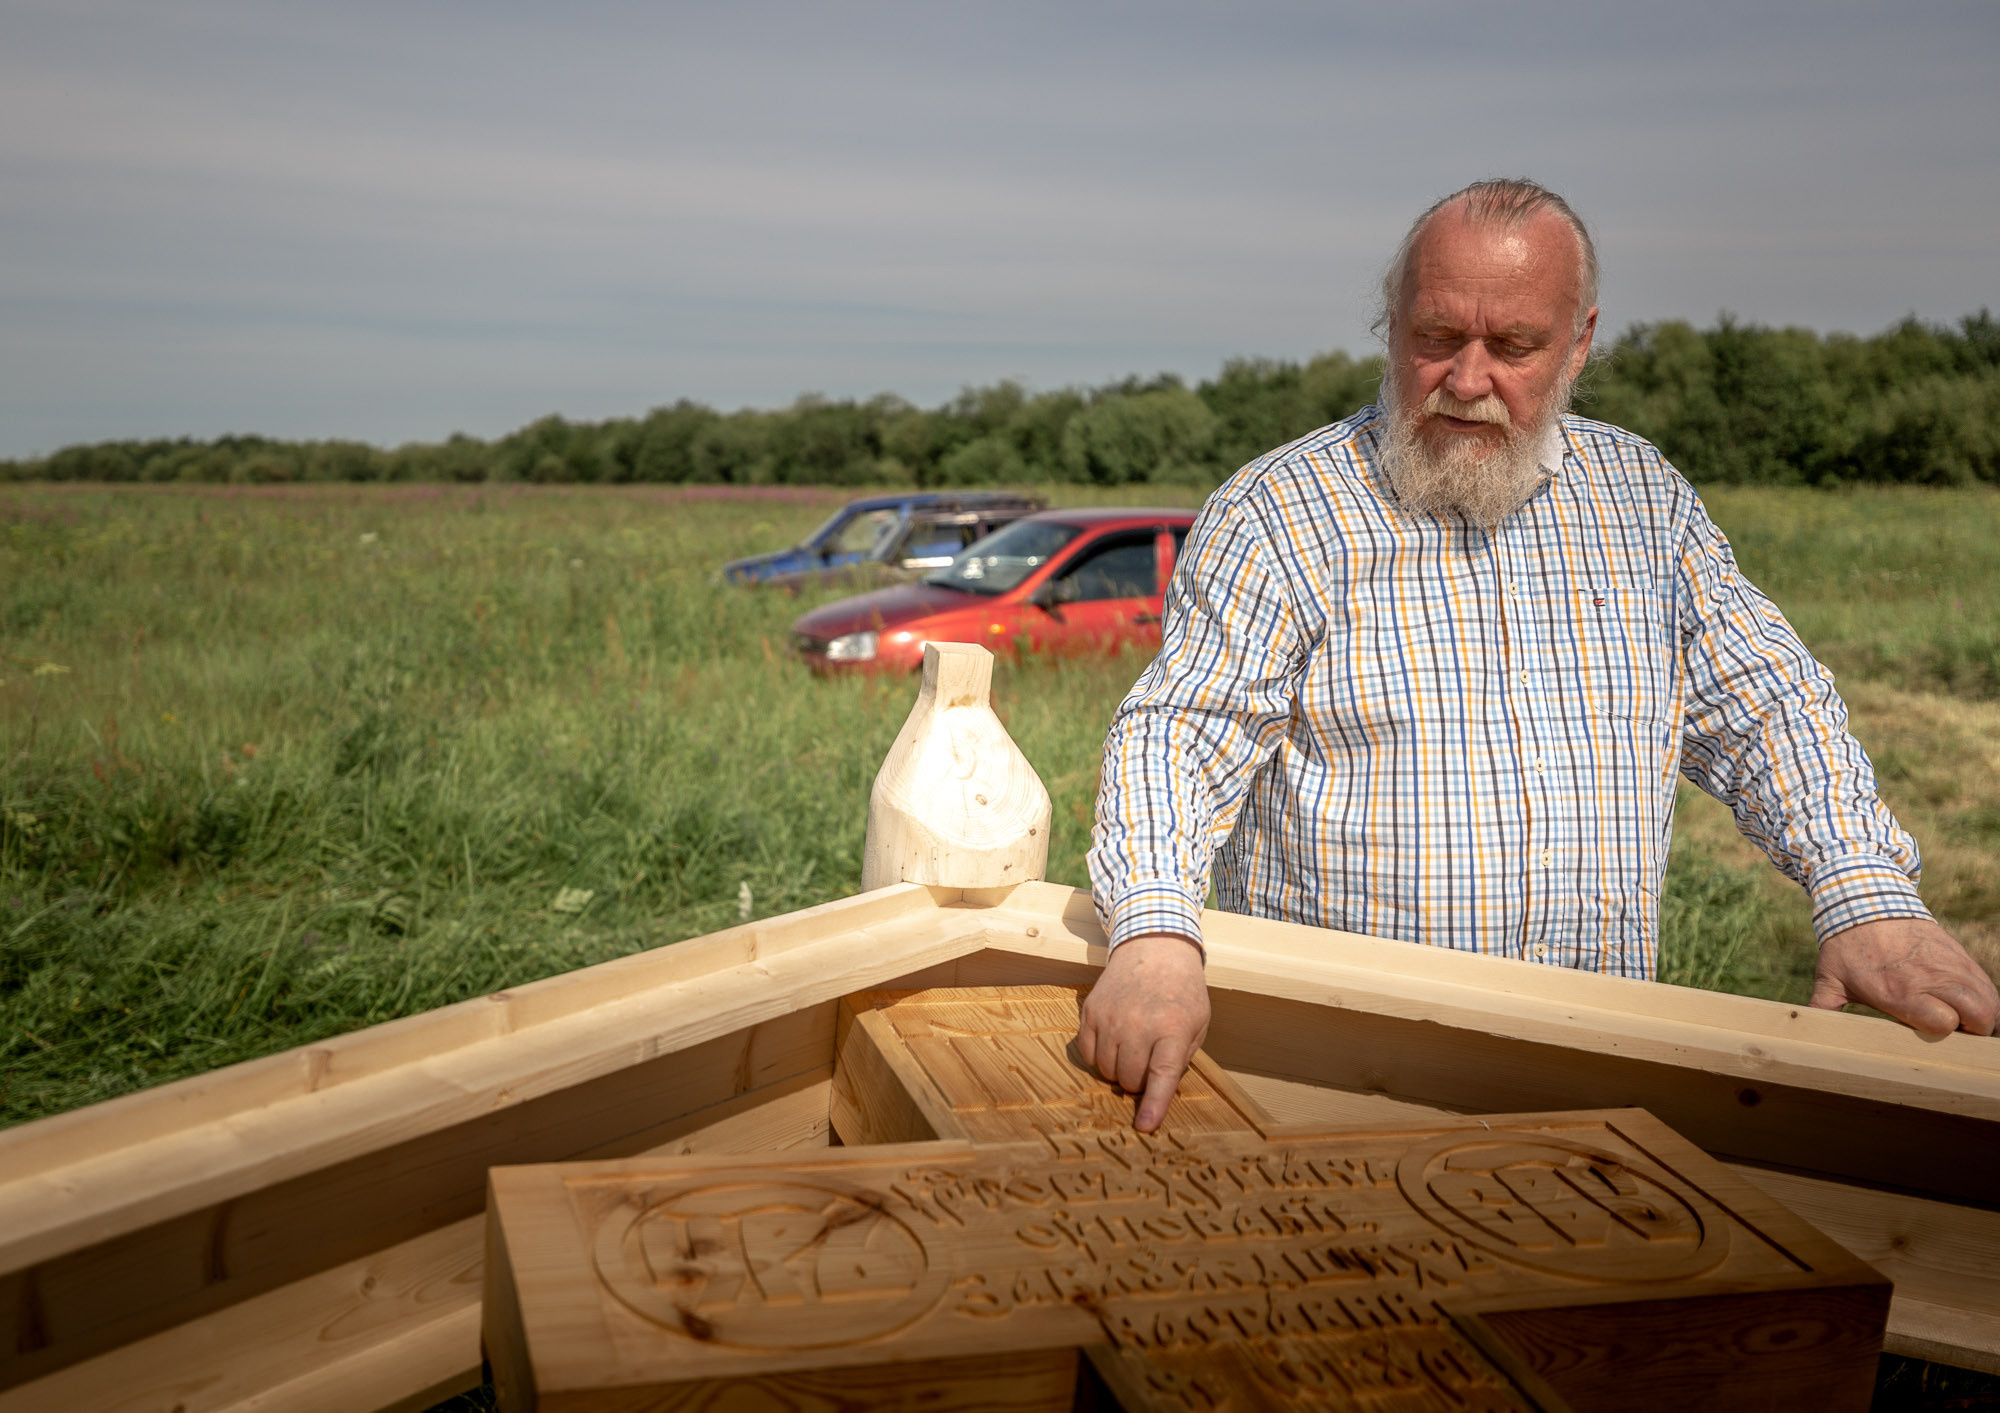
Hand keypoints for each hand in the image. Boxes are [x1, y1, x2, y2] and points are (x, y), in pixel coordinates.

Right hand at [1077, 932, 1209, 1132]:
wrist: (1154, 948)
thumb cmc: (1181, 991)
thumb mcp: (1198, 1023)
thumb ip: (1181, 1058)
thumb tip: (1158, 1092)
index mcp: (1173, 1027)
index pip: (1162, 1074)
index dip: (1154, 1104)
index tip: (1144, 1126)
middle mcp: (1139, 1023)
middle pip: (1129, 1079)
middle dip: (1139, 1083)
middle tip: (1148, 1063)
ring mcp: (1111, 1017)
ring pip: (1106, 1070)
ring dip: (1119, 1071)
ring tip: (1133, 1049)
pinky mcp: (1091, 1011)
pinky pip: (1087, 1054)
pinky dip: (1099, 1057)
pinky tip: (1114, 1042)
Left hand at [1811, 918, 1998, 1036]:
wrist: (1867, 901)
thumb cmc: (1846, 945)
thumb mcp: (1830, 977)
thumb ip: (1824, 1006)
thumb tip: (1805, 1027)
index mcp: (1900, 992)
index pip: (1943, 1023)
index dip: (1941, 1033)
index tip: (1929, 1033)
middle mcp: (1930, 979)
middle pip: (1978, 1015)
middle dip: (1972, 1030)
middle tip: (1955, 1033)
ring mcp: (1949, 965)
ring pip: (1989, 1000)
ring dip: (1983, 1015)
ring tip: (1965, 1021)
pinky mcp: (1959, 954)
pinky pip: (1986, 983)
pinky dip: (1985, 997)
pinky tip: (1970, 1003)